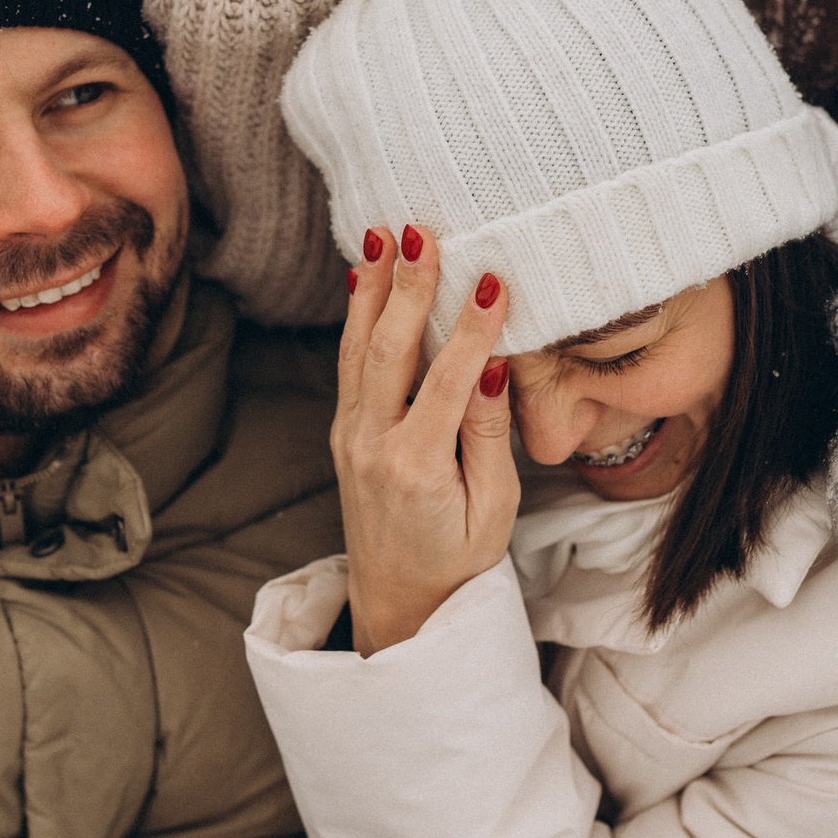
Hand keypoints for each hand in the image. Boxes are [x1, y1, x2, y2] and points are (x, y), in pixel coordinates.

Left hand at [334, 224, 519, 654]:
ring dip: (371, 290)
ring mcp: (351, 439)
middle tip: (421, 234)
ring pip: (357, 351)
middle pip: (389, 352)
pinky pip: (349, 366)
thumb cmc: (459, 559)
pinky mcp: (344, 434)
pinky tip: (362, 280)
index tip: (493, 281)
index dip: (472, 329)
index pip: (446, 382)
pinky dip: (356, 319)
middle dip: (406, 288)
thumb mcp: (492, 509)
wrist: (399, 603)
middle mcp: (372, 448)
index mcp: (416, 469)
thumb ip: (487, 436)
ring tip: (381, 237)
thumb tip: (493, 368)